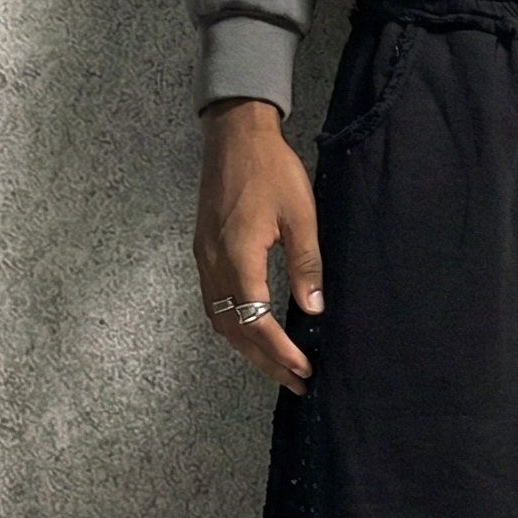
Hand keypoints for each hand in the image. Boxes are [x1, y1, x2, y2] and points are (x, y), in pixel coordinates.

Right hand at [195, 99, 322, 395]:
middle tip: (295, 382)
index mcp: (238, 257)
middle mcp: (214, 264)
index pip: (257, 321)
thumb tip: (313, 310)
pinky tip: (252, 334)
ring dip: (248, 349)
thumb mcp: (301, 216)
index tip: (303, 370)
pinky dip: (234, 327)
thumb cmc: (271, 169)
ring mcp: (204, 259)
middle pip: (235, 330)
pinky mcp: (204, 252)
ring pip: (221, 320)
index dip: (280, 351)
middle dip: (266, 361)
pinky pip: (214, 303)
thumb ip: (306, 265)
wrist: (235, 135)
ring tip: (277, 367)